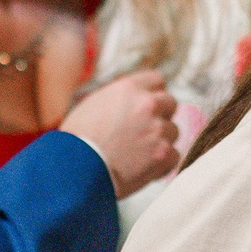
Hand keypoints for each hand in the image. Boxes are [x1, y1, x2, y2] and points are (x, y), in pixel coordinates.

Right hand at [61, 70, 180, 196]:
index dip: (152, 93)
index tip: (148, 106)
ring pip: (173, 131)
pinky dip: (162, 164)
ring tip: (138, 153)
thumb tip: (129, 102)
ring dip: (161, 141)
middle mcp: (147, 105)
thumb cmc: (76, 141)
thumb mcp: (92, 105)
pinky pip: (174, 156)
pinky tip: (144, 168)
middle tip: (145, 131)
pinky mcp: (163, 155)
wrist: (75, 171)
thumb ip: (118, 100)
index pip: (157, 80)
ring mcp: (158, 130)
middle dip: (161, 116)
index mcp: (129, 88)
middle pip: (170, 103)